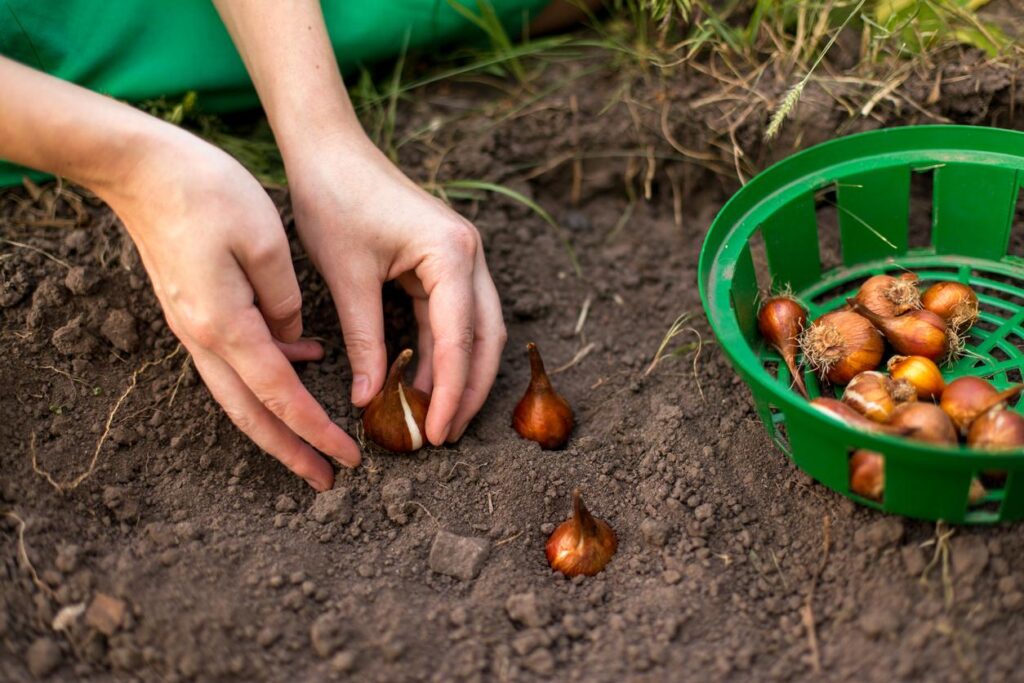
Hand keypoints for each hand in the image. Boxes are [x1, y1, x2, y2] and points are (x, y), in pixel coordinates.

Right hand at [101, 126, 359, 490]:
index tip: (348, 458)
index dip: (316, 431)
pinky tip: (302, 360)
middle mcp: (203, 337)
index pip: (280, 396)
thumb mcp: (265, 241)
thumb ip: (285, 300)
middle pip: (251, 413)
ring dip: (277, 423)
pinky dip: (267, 375)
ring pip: (238, 393)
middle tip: (327, 479)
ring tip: (314, 442)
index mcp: (226, 325)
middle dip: (291, 451)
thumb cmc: (206, 192)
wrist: (140, 167)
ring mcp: (193, 326)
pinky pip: (233, 359)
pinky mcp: (193, 311)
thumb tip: (296, 339)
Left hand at [285, 135, 506, 444]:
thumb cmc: (334, 200)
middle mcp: (469, 254)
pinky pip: (452, 316)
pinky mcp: (444, 261)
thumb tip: (370, 399)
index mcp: (452, 254)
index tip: (438, 432)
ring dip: (459, 373)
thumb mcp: (347, 277)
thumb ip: (365, 340)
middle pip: (486, 337)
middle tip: (446, 435)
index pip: (460, 338)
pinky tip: (423, 381)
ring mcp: (461, 257)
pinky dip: (441, 351)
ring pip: (476, 330)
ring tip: (436, 417)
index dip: (452, 391)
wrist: (328, 148)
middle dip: (470, 390)